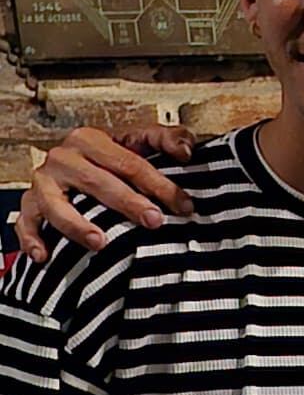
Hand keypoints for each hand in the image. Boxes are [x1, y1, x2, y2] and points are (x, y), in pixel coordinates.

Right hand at [17, 117, 195, 256]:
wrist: (72, 166)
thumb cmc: (110, 159)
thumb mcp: (139, 142)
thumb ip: (166, 139)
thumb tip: (186, 151)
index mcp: (90, 140)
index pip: (129, 162)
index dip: (158, 184)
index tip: (183, 206)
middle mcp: (63, 158)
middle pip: (96, 181)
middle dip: (127, 202)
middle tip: (154, 221)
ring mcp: (43, 183)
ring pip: (56, 204)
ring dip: (75, 224)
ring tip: (99, 242)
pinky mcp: (30, 205)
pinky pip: (26, 223)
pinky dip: (32, 239)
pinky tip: (44, 255)